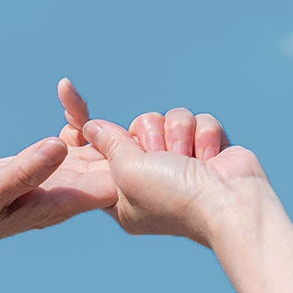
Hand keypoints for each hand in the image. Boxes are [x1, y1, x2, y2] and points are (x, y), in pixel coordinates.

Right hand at [0, 77, 123, 267]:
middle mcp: (70, 193)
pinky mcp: (50, 164)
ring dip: (92, 119)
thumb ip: (25, 171)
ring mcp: (62, 178)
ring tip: (67, 91)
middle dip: (111, 132)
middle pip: (113, 164)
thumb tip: (61, 145)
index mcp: (63, 204)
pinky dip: (75, 117)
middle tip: (84, 101)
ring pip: (97, 146)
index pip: (113, 184)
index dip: (119, 157)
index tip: (101, 129)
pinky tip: (64, 94)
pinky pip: (76, 138)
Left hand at [82, 106, 271, 246]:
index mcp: (124, 193)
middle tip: (160, 156)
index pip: (98, 151)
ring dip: (180, 135)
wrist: (227, 204)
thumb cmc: (173, 197)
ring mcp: (183, 163)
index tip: (65, 88)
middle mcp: (153, 177)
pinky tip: (209, 159)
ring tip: (189, 161)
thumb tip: (90, 126)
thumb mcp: (126, 170)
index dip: (85, 124)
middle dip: (151, 135)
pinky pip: (198, 119)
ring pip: (171, 117)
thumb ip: (108, 143)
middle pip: (139, 125)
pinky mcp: (208, 149)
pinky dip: (205, 135)